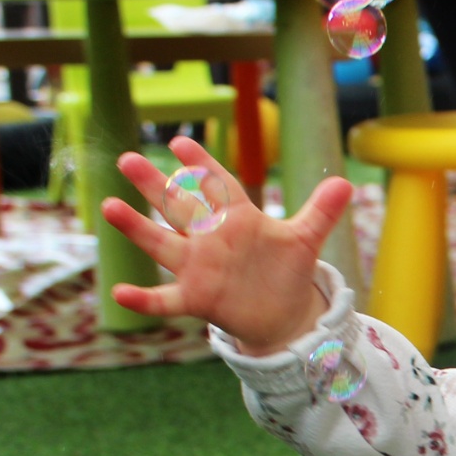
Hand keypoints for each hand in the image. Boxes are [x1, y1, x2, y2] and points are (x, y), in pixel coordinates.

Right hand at [98, 136, 354, 354]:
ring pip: (163, 244)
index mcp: (237, 218)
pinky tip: (119, 292)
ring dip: (137, 228)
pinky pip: (164, 299)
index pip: (217, 186)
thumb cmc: (285, 269)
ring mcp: (199, 268)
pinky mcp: (197, 299)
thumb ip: (320, 211)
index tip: (179, 143)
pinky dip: (144, 298)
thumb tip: (347, 182)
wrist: (282, 312)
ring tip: (109, 207)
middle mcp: (210, 239)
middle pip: (180, 207)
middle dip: (155, 185)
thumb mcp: (305, 239)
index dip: (201, 165)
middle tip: (127, 158)